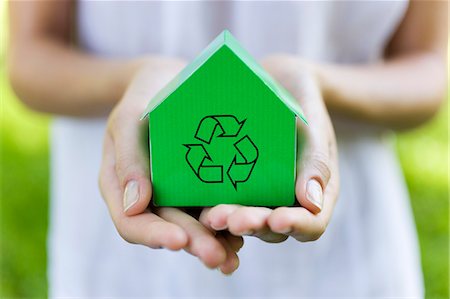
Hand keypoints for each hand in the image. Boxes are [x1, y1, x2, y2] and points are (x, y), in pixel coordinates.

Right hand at [98, 57, 241, 273]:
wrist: (171, 81)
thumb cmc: (145, 95)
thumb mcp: (129, 118)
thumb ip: (127, 158)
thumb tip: (134, 206)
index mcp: (122, 186)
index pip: (132, 223)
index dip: (153, 235)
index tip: (178, 240)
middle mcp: (150, 197)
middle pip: (169, 229)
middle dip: (193, 244)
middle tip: (217, 257)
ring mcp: (177, 193)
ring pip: (194, 225)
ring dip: (215, 243)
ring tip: (236, 254)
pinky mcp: (201, 185)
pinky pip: (214, 207)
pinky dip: (229, 222)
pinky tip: (249, 230)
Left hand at [200, 55, 339, 242]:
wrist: (277, 83)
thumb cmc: (303, 102)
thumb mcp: (315, 125)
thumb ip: (317, 161)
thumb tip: (312, 203)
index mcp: (314, 193)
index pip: (311, 223)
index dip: (297, 226)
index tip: (278, 220)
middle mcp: (287, 202)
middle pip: (273, 229)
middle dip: (254, 225)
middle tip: (234, 221)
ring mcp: (260, 197)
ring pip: (247, 221)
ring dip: (230, 221)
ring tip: (212, 216)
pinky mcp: (235, 186)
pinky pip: (225, 202)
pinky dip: (213, 206)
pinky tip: (198, 204)